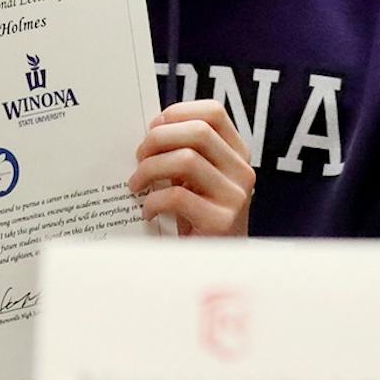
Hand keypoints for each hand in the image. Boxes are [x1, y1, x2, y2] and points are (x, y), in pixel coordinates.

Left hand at [127, 99, 253, 236]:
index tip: (154, 125)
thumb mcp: (197, 181)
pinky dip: (154, 200)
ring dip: (151, 168)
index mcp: (237, 155)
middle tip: (139, 156)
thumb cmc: (198, 220)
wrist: (214, 268)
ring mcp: (235, 197)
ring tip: (136, 184)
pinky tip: (148, 212)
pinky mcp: (221, 223)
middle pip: (198, 131)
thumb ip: (184, 154)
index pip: (214, 113)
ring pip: (187, 159)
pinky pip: (178, 197)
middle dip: (159, 138)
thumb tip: (149, 134)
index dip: (179, 112)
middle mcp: (242, 172)